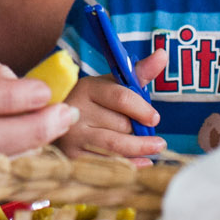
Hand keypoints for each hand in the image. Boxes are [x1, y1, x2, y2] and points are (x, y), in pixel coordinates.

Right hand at [55, 50, 166, 166]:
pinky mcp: (72, 157)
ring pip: (114, 147)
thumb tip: (163, 54)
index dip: (142, 109)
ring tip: (156, 149)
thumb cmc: (95, 104)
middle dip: (139, 132)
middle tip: (154, 138)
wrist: (56, 122)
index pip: (120, 97)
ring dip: (140, 150)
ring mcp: (72, 135)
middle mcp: (77, 111)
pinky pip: (107, 164)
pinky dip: (130, 165)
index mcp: (88, 88)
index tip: (155, 119)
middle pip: (120, 125)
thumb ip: (138, 73)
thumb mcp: (111, 85)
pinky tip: (143, 162)